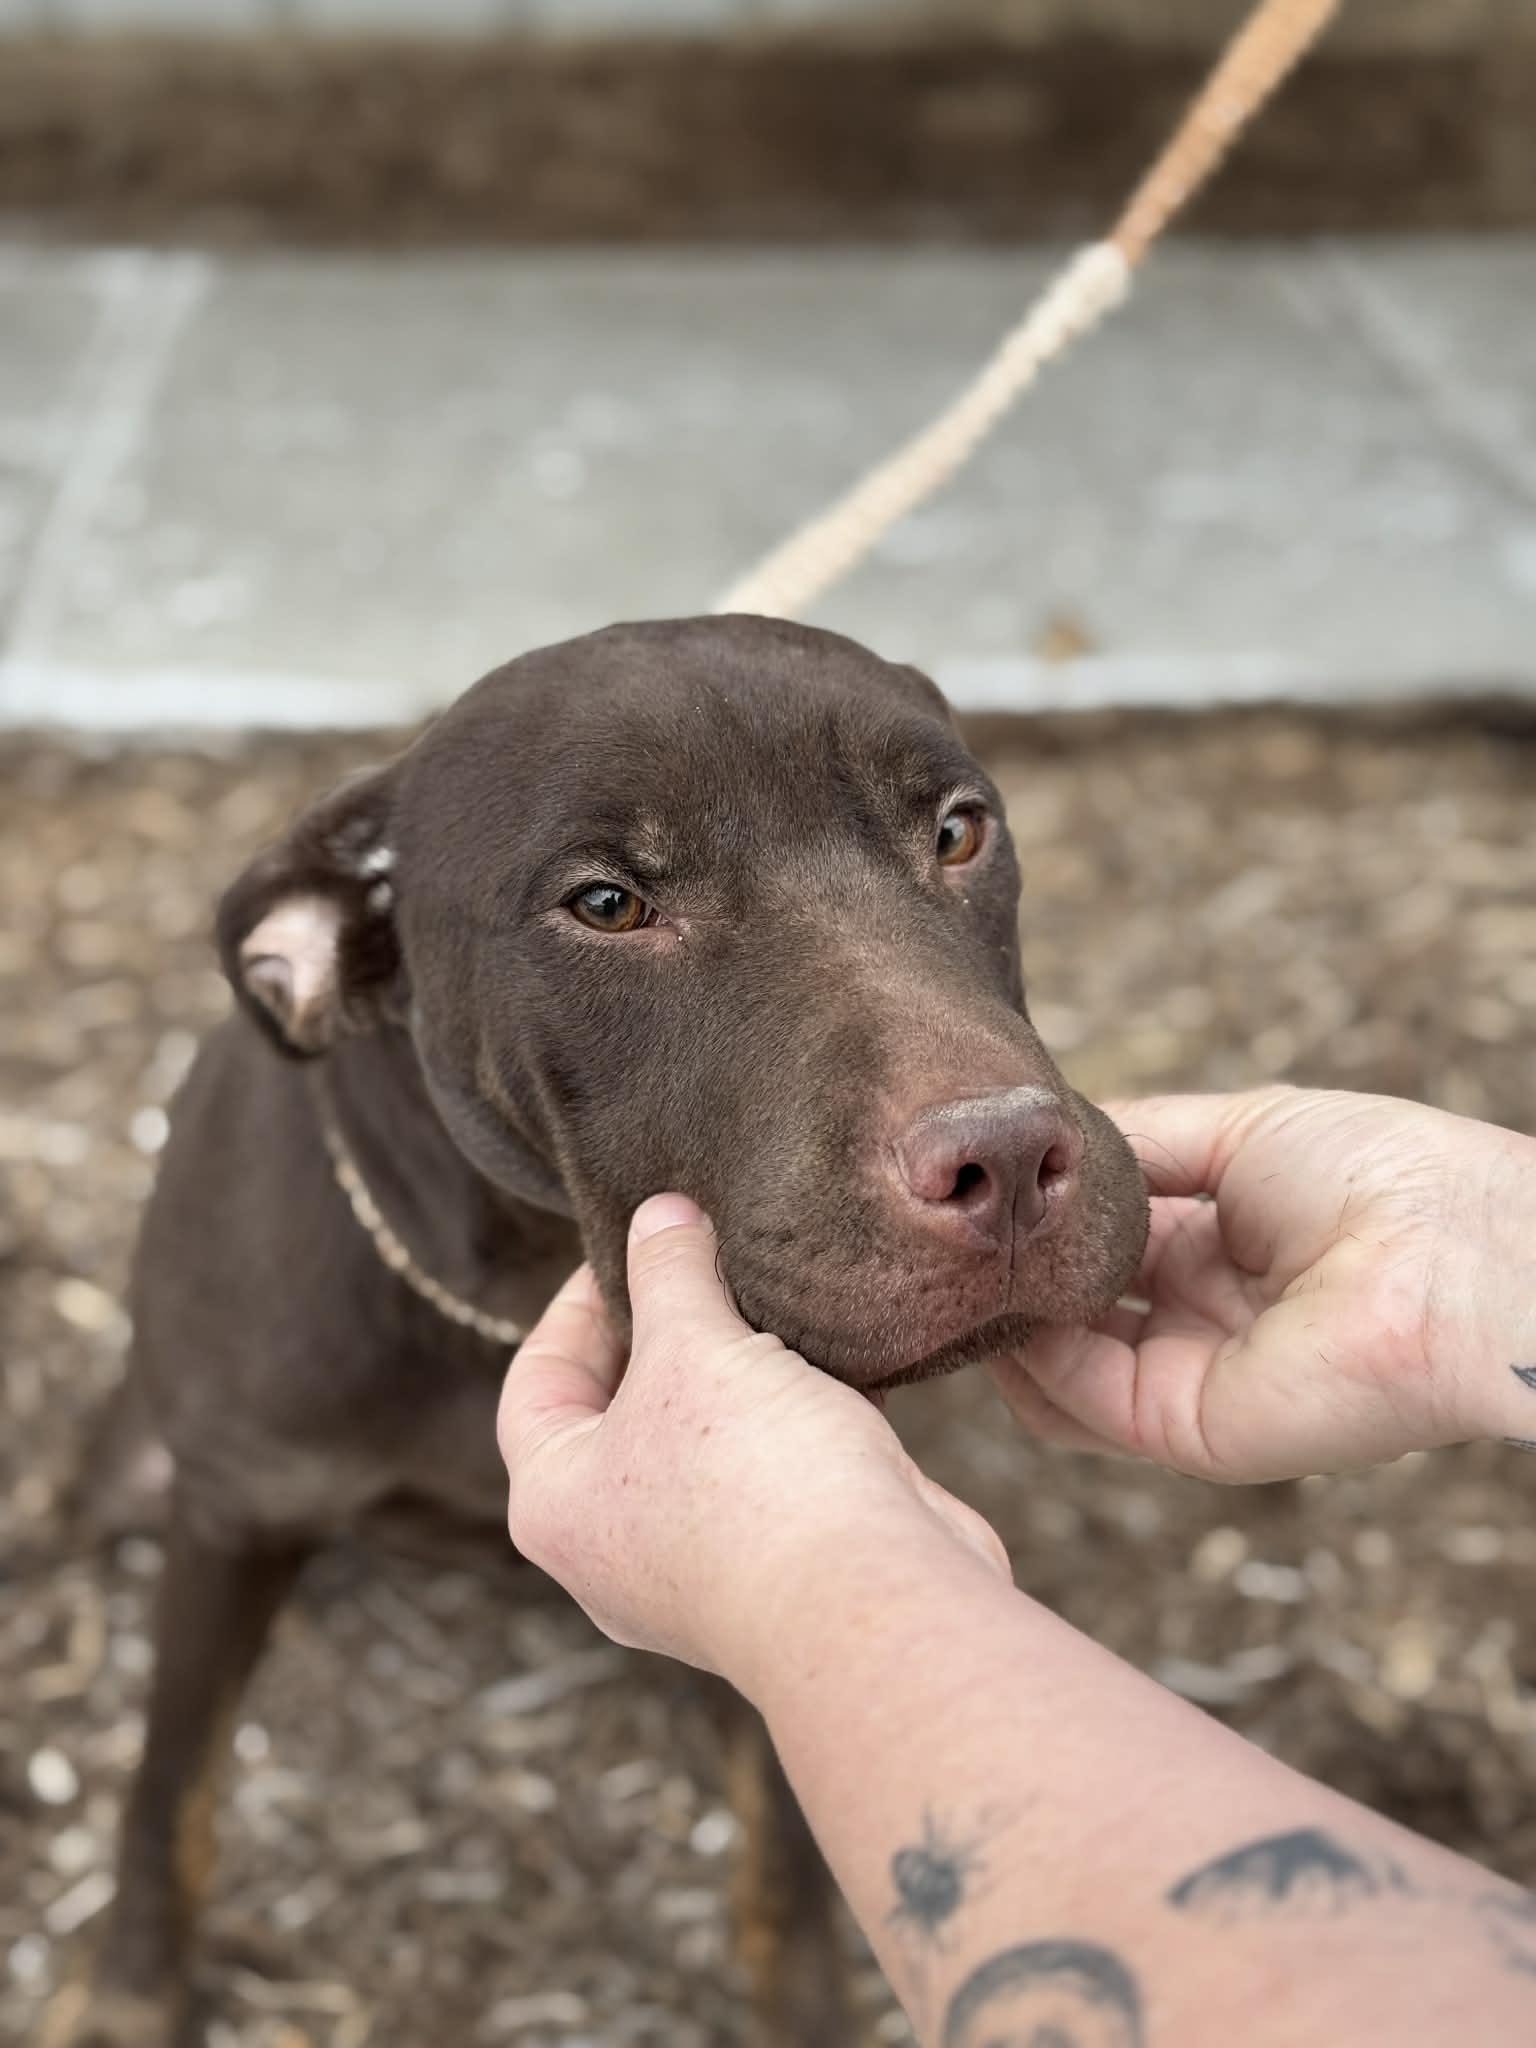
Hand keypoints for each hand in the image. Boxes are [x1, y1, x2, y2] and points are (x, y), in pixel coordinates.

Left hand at [498, 1194, 1006, 1684]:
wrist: (872, 1599)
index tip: (635, 1242)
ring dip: (744, 1368)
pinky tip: (842, 1357)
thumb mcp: (694, 1346)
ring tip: (777, 1297)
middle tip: (709, 1257)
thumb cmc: (754, 1477)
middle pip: (622, 1408)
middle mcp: (615, 1546)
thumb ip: (668, 1272)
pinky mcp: (783, 1563)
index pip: (536, 1381)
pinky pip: (775, 1467)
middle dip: (672, 1327)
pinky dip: (802, 1412)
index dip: (579, 1301)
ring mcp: (700, 1563)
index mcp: (556, 1503)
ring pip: (707, 1437)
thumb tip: (659, 1215)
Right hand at [991, 1086, 1535, 1481]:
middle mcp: (1196, 1318)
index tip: (978, 1192)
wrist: (1449, 1248)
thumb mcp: (1236, 1129)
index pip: (1096, 1249)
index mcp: (1215, 1247)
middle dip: (1007, 1280)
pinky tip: (1009, 1307)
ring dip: (1004, 1326)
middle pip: (1068, 1313)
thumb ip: (1134, 1143)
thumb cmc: (1376, 1174)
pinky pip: (1081, 1405)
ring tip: (962, 1274)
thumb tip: (1043, 1144)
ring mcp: (1190, 1378)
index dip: (1037, 1226)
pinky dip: (1032, 1362)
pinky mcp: (1189, 1430)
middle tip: (947, 1240)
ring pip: (1057, 1372)